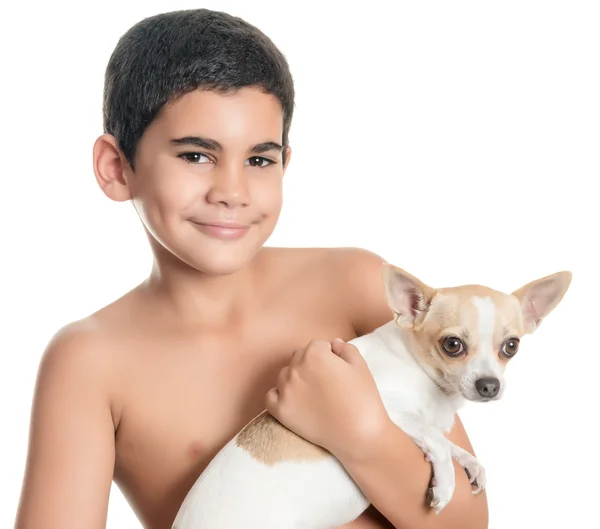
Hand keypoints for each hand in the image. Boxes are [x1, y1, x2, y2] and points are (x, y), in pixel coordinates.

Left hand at [265, 338, 391, 462]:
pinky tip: (293, 400)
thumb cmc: (363, 398)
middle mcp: (295, 368)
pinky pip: (271, 396)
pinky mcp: (280, 410)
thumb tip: (333, 344)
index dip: (329, 355)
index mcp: (315, 354)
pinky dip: (279, 395)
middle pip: (299, 357)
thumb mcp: (360, 365)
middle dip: (311, 364)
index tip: (338, 369)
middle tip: (327, 382)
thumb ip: (345, 348)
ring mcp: (285, 390)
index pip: (317, 346)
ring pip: (285, 375)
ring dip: (296, 378)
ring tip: (313, 394)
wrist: (358, 435)